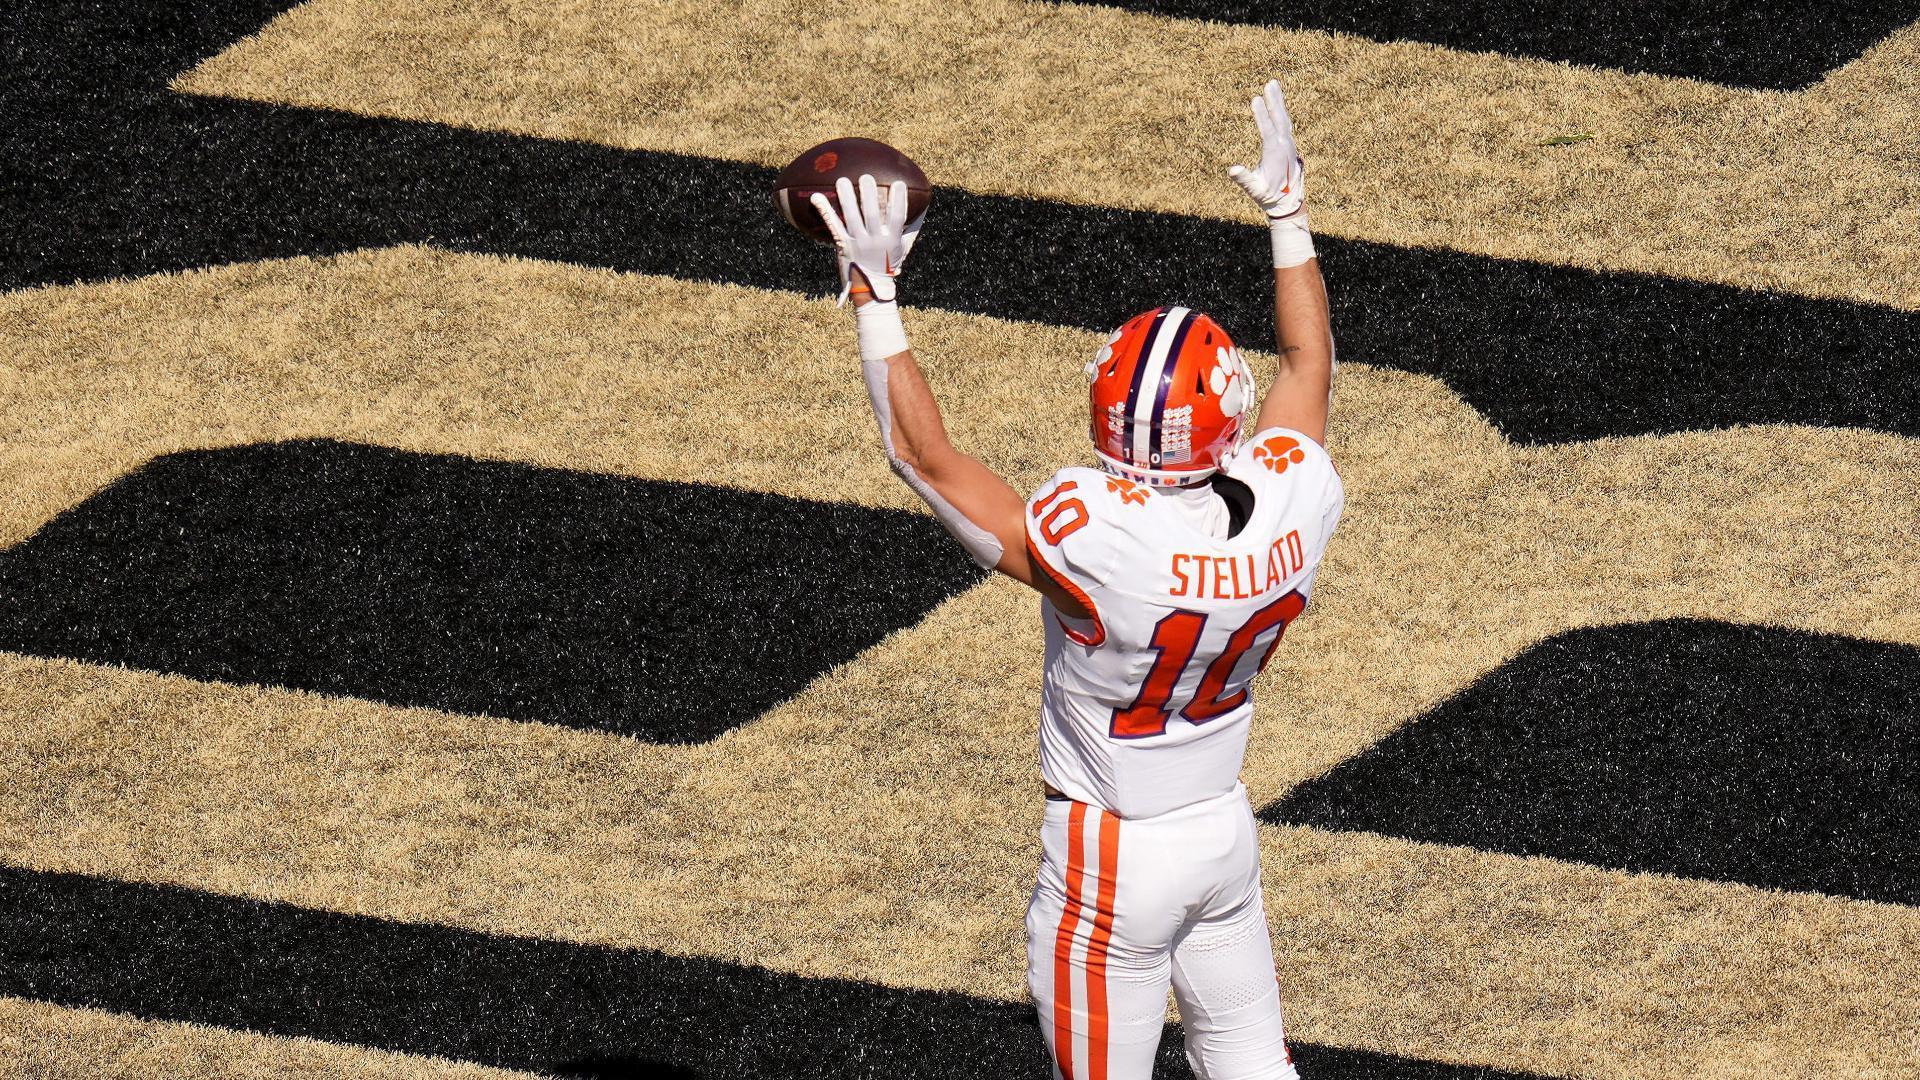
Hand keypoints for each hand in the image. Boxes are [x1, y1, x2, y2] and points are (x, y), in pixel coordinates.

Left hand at [810, 174, 922, 304]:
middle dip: (870, 194)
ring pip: (852, 217)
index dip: (899, 200)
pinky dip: (825, 210)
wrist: (870, 288)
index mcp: (892, 240)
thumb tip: (924, 207)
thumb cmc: (888, 264)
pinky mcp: (843, 245)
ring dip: (847, 197)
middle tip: (867, 177)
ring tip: (843, 180)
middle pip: (873, 214)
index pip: (898, 216)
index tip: (898, 183)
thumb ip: (912, 228)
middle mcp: (875, 241)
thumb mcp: (903, 247)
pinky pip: (833, 225)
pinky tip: (816, 197)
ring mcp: (858, 243)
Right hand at [1227, 79, 1306, 221]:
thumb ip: (1244, 179)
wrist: (1288, 203)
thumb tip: (1232, 169)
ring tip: (1273, 85)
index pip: (1267, 129)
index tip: (1255, 99)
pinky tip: (1277, 103)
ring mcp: (1289, 144)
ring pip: (1284, 118)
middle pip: (1279, 118)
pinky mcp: (1289, 144)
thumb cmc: (1268, 196)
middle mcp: (1285, 145)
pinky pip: (1285, 123)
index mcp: (1275, 153)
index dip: (1261, 114)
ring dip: (1278, 101)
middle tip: (1270, 83)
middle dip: (1274, 100)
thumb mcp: (1255, 190)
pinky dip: (1281, 111)